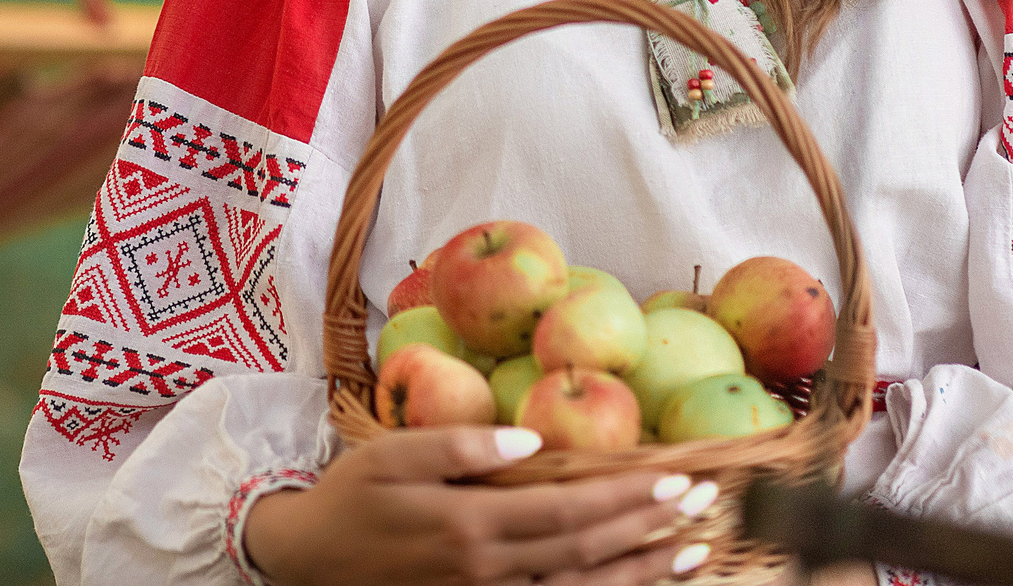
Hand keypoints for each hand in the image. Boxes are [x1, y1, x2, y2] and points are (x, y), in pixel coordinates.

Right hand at [240, 426, 719, 585]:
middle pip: (586, 552)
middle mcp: (488, 572)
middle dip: (649, 529)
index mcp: (469, 526)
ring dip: (642, 574)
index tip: (678, 480)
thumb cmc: (351, 498)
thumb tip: (532, 441)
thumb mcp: (392, 455)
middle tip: (704, 506)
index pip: (569, 511)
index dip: (627, 499)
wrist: (308, 562)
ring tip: (694, 554)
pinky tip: (634, 583)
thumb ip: (461, 448)